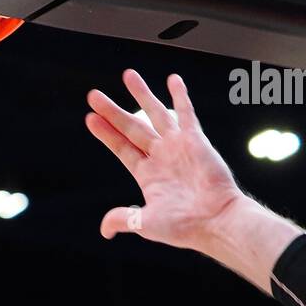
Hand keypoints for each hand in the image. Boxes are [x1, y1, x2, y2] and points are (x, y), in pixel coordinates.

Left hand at [85, 70, 242, 249]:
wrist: (215, 221)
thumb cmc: (184, 226)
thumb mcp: (144, 223)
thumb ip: (123, 218)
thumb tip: (104, 230)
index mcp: (148, 174)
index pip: (122, 147)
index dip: (106, 134)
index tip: (90, 118)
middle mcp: (161, 156)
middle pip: (131, 127)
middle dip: (113, 111)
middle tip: (94, 95)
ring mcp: (178, 146)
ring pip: (155, 114)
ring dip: (142, 95)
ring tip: (128, 75)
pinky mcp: (196, 140)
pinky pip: (186, 113)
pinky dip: (180, 96)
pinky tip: (173, 79)